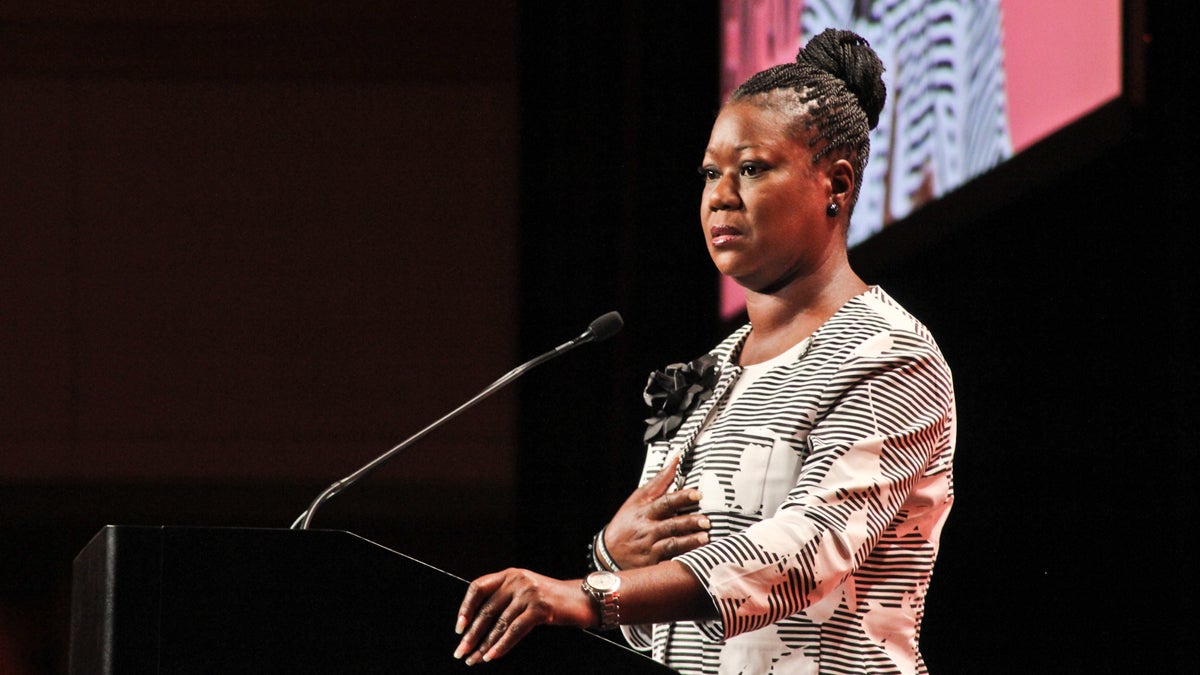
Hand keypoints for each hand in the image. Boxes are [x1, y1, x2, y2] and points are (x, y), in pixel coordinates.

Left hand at [453, 568, 593, 665]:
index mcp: (510, 574)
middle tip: (460, 652)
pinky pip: (515, 630)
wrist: (583, 600)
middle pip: (487, 610)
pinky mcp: (540, 608)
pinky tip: (492, 656)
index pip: (478, 587)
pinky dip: (501, 646)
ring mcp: (529, 593)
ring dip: (484, 645)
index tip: (459, 628)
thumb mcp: (526, 591)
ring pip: (499, 624)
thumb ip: (505, 599)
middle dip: (472, 635)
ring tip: (474, 659)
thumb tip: (478, 625)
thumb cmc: (552, 599)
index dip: (466, 608)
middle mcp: (517, 580)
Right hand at [603, 451, 710, 568]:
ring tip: (705, 538)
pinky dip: (682, 559)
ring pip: (672, 544)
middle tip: (706, 520)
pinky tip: (696, 557)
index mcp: (644, 511)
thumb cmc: (627, 522)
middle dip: (689, 522)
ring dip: (690, 541)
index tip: (697, 494)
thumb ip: (659, 481)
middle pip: (671, 524)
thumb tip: (676, 459)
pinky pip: (669, 561)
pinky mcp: (652, 564)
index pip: (664, 502)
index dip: (681, 497)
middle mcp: (647, 529)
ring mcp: (650, 548)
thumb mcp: (637, 499)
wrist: (608, 553)